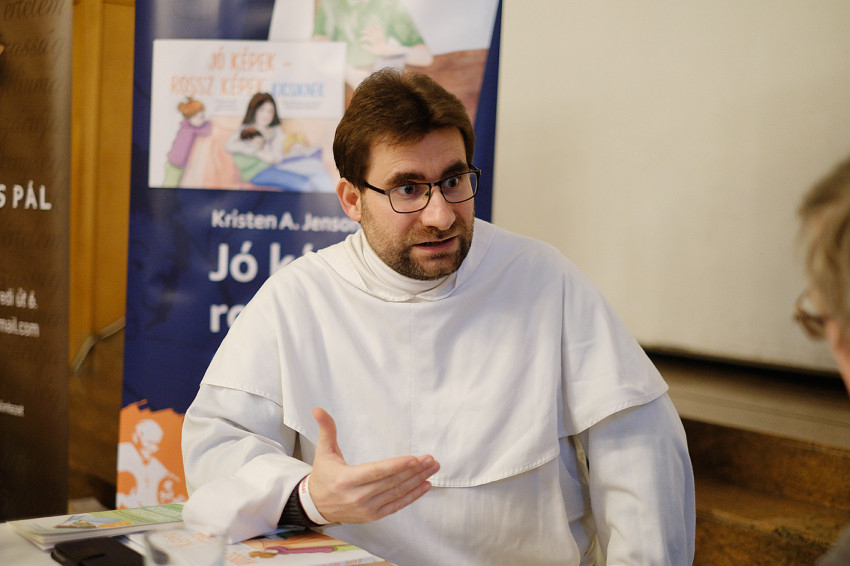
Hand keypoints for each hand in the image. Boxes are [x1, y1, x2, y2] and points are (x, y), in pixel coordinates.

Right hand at [307, 407, 439, 523]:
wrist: (317, 505)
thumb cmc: (323, 476)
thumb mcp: (323, 452)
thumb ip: (326, 430)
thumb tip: (318, 409)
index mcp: (346, 479)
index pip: (376, 472)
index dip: (397, 466)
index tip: (415, 459)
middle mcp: (357, 496)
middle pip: (391, 482)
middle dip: (414, 470)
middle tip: (431, 459)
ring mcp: (366, 508)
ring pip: (397, 493)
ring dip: (417, 481)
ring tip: (432, 468)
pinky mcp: (373, 515)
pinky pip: (396, 505)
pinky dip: (412, 496)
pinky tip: (425, 485)